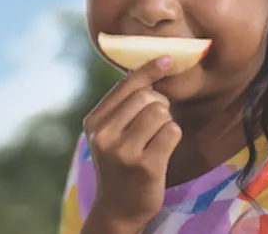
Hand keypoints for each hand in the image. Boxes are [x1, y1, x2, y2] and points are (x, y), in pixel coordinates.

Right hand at [81, 56, 182, 233]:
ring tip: (156, 137)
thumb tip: (152, 69)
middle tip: (156, 122)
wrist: (118, 208)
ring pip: (161, 112)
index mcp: (94, 122)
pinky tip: (162, 150)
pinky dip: (173, 136)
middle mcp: (104, 135)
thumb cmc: (120, 163)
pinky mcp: (145, 165)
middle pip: (147, 96)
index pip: (126, 86)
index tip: (168, 58)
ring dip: (166, 121)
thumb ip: (123, 105)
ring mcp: (123, 151)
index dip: (149, 69)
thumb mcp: (110, 134)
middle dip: (160, 104)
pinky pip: (172, 131)